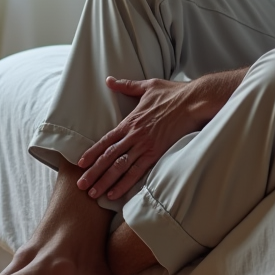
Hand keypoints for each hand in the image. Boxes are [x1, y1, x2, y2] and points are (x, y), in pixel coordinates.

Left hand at [77, 71, 242, 201]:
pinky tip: (115, 194)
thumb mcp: (147, 86)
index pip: (106, 140)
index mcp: (130, 121)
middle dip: (93, 172)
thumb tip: (109, 80)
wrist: (193, 101)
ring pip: (120, 167)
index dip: (92, 153)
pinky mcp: (157, 154)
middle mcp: (134, 136)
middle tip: (81, 185)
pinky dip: (125, 184)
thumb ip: (126, 85)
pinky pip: (138, 172)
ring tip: (93, 193)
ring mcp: (145, 146)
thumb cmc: (172, 93)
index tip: (80, 164)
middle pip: (108, 157)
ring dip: (105, 181)